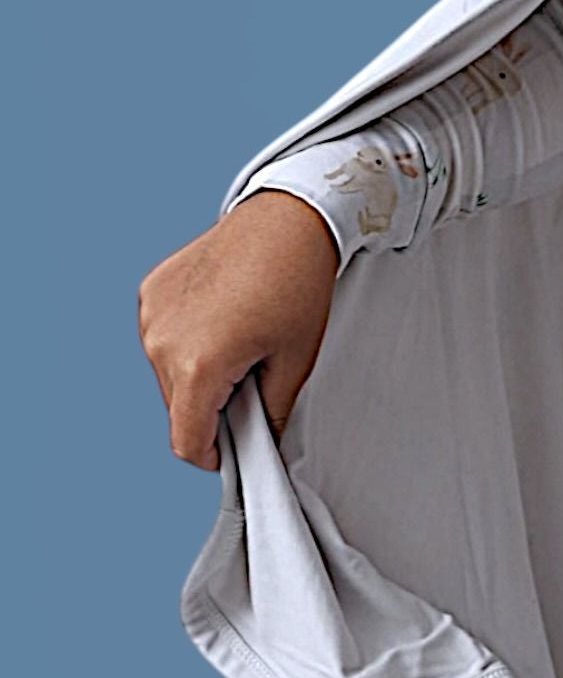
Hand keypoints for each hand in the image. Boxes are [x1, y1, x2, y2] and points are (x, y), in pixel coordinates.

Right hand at [138, 188, 341, 469]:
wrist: (286, 221)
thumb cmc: (298, 287)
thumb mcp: (294, 362)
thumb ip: (270, 412)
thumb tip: (261, 443)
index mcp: (198, 366)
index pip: (187, 442)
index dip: (213, 456)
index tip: (233, 452)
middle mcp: (162, 342)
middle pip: (177, 410)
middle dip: (210, 412)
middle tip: (251, 388)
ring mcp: (152, 315)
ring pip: (167, 376)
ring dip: (197, 378)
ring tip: (240, 348)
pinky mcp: (151, 293)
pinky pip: (162, 340)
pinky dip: (186, 345)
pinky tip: (222, 322)